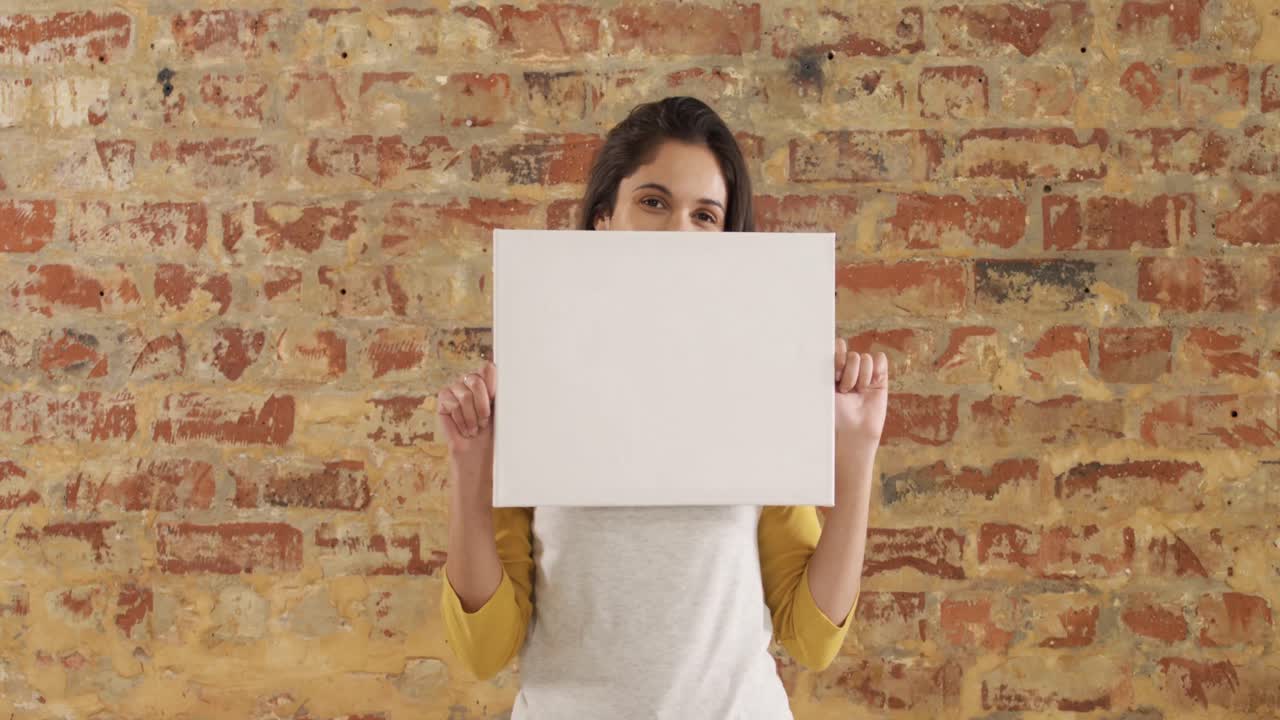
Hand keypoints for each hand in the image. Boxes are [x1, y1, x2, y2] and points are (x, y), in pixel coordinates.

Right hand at [436, 361, 497, 503]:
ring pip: (465, 394)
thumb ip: (502, 391)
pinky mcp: (443, 399)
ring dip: (473, 416)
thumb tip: (503, 372)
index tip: (497, 401)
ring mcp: (455, 388)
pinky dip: (461, 420)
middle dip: (483, 405)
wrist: (480, 453)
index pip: (489, 367)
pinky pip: (452, 403)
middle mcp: (471, 381)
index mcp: (489, 381)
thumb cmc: (495, 433)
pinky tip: (465, 429)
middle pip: (476, 379)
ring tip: (475, 428)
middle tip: (485, 421)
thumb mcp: (504, 410)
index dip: (492, 384)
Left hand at [833, 339, 887, 463]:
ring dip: (861, 376)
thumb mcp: (823, 389)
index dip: (837, 356)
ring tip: (858, 392)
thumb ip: (825, 368)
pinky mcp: (879, 378)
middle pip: (852, 355)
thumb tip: (826, 349)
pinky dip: (877, 370)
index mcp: (831, 370)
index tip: (835, 373)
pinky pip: (880, 359)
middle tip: (845, 390)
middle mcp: (847, 370)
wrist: (853, 431)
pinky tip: (872, 384)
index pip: (836, 348)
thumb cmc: (834, 414)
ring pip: (865, 358)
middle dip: (849, 373)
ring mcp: (864, 373)